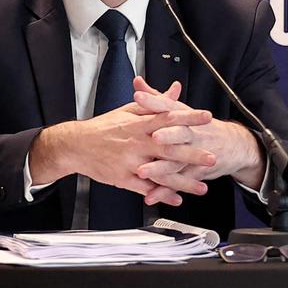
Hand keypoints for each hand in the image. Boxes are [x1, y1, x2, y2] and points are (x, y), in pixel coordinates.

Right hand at [27, 80, 218, 202]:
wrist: (75, 145)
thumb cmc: (104, 127)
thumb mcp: (130, 110)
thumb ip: (155, 102)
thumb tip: (175, 89)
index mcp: (139, 123)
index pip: (168, 118)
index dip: (188, 117)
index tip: (207, 117)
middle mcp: (136, 142)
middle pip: (168, 148)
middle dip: (192, 154)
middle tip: (212, 157)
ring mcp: (130, 162)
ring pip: (159, 173)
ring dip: (182, 182)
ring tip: (202, 188)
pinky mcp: (122, 178)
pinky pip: (145, 188)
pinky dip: (161, 194)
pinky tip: (176, 199)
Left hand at [129, 76, 267, 194]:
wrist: (233, 146)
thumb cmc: (201, 127)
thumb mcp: (181, 109)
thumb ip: (157, 98)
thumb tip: (138, 82)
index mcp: (185, 117)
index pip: (168, 106)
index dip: (154, 100)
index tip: (139, 96)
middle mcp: (191, 133)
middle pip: (179, 133)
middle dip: (166, 135)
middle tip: (154, 137)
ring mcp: (194, 154)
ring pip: (176, 161)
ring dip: (159, 168)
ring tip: (142, 172)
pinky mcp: (195, 172)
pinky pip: (179, 182)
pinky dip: (164, 191)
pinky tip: (150, 196)